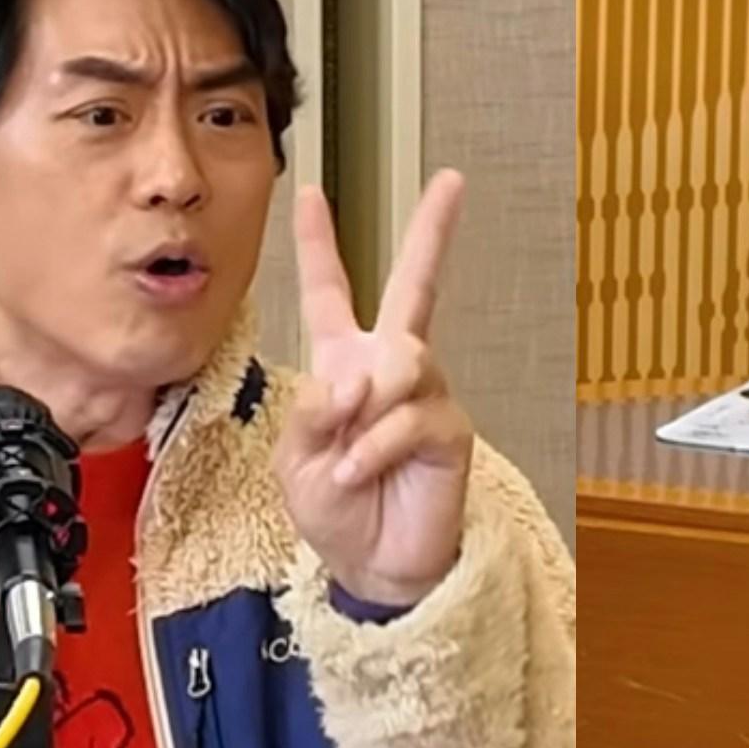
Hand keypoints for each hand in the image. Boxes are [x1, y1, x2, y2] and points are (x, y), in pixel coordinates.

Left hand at [276, 172, 474, 607]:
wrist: (371, 565)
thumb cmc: (334, 510)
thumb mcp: (295, 458)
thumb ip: (311, 412)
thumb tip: (353, 381)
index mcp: (342, 363)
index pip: (329, 293)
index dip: (319, 244)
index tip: (310, 192)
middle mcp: (389, 367)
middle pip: (415, 285)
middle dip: (433, 232)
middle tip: (453, 181)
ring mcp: (424, 394)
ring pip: (401, 360)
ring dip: (364, 410)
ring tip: (347, 457)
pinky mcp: (449, 429)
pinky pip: (409, 416)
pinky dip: (374, 448)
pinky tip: (361, 474)